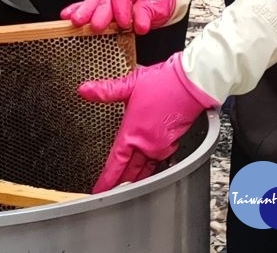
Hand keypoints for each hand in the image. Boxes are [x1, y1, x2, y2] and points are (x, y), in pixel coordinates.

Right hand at [61, 0, 175, 32]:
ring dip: (85, 12)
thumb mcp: (160, 3)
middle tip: (96, 25)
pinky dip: (78, 10)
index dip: (121, 5)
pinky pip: (88, 4)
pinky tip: (68, 15)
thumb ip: (148, 13)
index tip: (124, 22)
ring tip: (76, 21)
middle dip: (100, 12)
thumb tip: (140, 25)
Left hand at [80, 53, 216, 192]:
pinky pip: (157, 162)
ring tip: (124, 187)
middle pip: (131, 171)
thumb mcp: (129, 84)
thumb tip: (84, 90)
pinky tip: (145, 170)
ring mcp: (162, 146)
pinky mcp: (173, 143)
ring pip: (145, 168)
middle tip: (109, 193)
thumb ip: (106, 90)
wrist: (192, 83)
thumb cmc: (163, 82)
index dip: (107, 179)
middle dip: (120, 183)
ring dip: (135, 178)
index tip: (100, 190)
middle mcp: (148, 144)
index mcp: (134, 132)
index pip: (117, 162)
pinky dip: (149, 169)